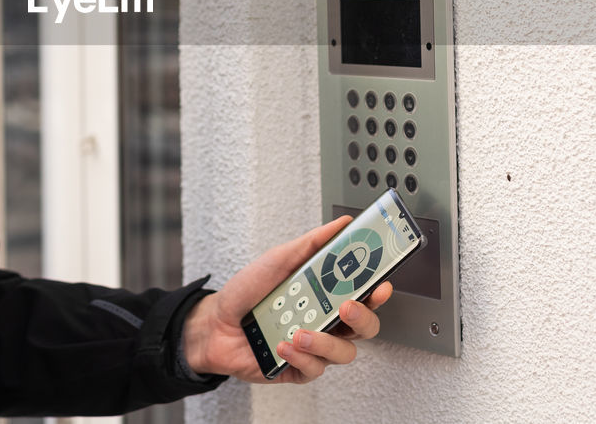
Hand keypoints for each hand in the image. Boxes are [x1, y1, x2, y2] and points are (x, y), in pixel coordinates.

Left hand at [181, 216, 391, 384]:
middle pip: (365, 327)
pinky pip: (314, 370)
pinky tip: (284, 344)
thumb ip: (312, 243)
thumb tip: (342, 224)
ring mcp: (314, 348)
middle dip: (362, 318)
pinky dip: (300, 357)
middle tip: (346, 306)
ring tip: (301, 331)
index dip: (378, 292)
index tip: (380, 285)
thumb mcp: (279, 259)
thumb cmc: (247, 291)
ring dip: (325, 342)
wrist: (214, 321)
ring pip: (343, 353)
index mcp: (327, 296)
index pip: (364, 295)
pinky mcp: (298, 369)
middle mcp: (326, 322)